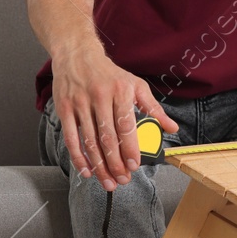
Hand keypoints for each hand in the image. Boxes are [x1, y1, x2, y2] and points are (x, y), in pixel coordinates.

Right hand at [51, 47, 177, 190]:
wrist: (77, 56)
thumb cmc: (110, 74)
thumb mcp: (136, 85)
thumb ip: (153, 108)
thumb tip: (172, 128)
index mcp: (121, 92)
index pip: (125, 125)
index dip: (129, 148)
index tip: (134, 165)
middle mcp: (100, 97)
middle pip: (107, 137)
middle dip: (115, 163)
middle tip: (122, 180)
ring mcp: (80, 104)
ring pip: (89, 141)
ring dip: (99, 165)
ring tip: (108, 181)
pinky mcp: (65, 109)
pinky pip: (71, 138)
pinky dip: (78, 157)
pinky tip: (86, 170)